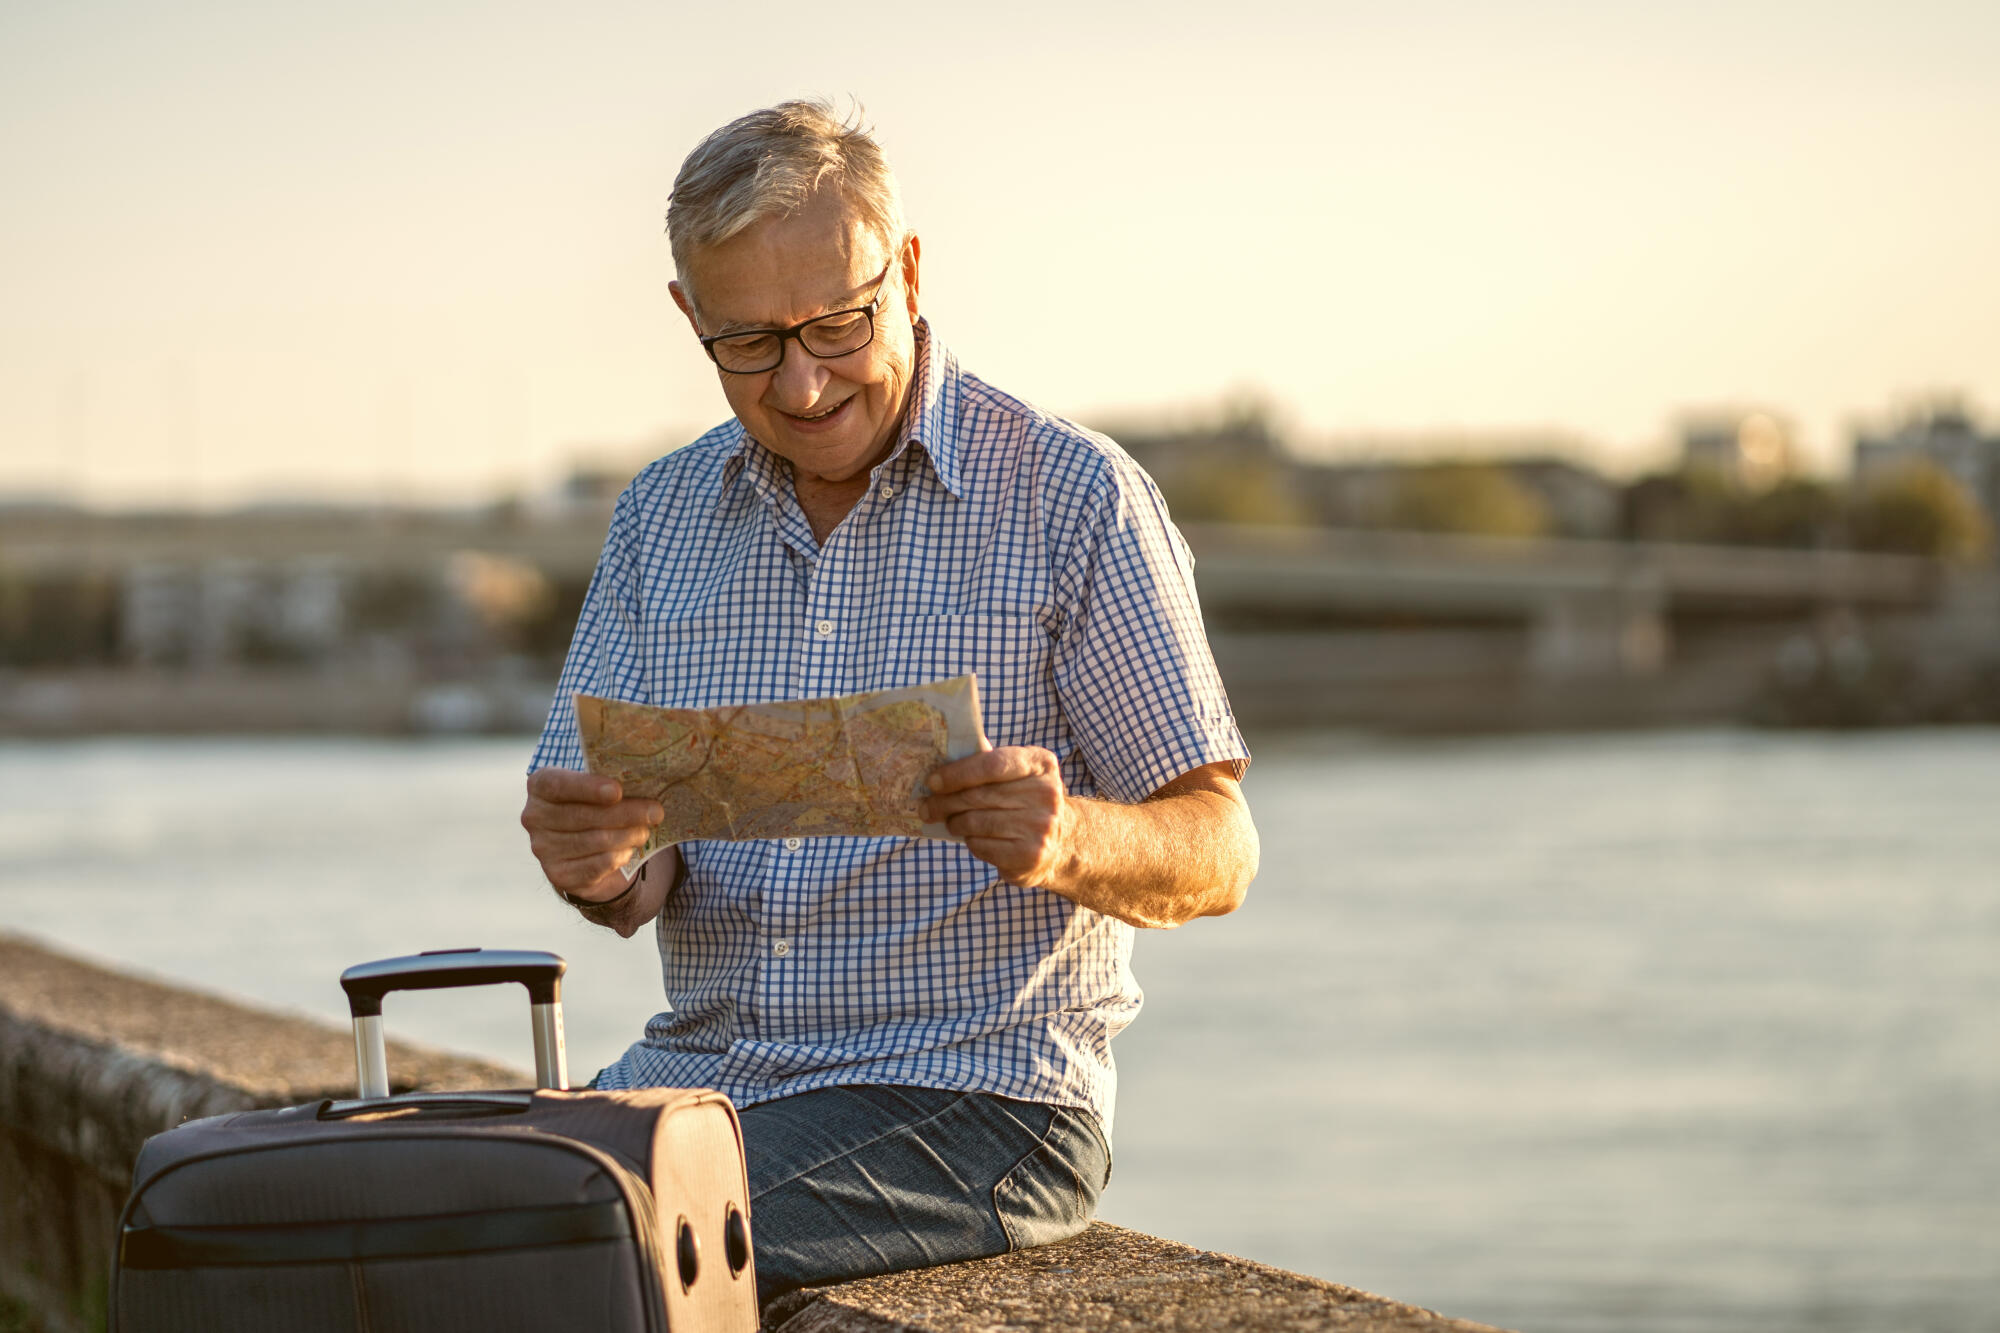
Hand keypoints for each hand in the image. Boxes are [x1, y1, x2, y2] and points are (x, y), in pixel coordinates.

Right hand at [520, 768, 664, 902]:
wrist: (582, 847)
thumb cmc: (593, 805)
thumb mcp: (595, 787)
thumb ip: (609, 783)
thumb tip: (646, 786)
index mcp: (540, 786)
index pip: (558, 785)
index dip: (588, 788)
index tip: (618, 791)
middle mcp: (534, 816)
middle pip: (584, 815)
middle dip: (625, 813)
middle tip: (655, 812)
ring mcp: (543, 848)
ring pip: (595, 841)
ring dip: (628, 835)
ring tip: (645, 831)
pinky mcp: (558, 874)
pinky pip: (597, 865)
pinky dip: (619, 856)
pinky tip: (629, 849)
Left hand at [919, 746, 1072, 887]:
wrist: (1062, 841)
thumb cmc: (1025, 800)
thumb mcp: (1018, 774)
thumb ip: (988, 764)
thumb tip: (940, 764)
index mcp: (1041, 764)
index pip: (994, 764)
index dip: (958, 773)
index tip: (932, 781)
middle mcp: (1046, 794)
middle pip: (979, 795)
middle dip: (945, 801)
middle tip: (926, 807)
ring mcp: (1041, 826)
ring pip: (976, 821)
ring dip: (955, 822)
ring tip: (951, 821)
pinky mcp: (1030, 854)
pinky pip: (982, 845)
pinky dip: (970, 841)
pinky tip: (973, 837)